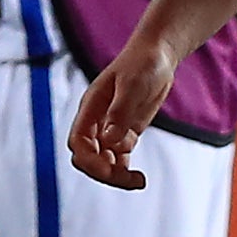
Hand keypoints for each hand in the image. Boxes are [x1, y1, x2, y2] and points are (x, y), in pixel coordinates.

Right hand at [68, 33, 181, 191]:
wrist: (158, 55)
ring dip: (116, 175)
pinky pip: (119, 158)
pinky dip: (126, 170)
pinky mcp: (126, 132)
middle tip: (128, 180)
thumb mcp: (133, 85)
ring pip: (104, 161)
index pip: (78, 141)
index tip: (108, 169)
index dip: (88, 159)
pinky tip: (139, 178)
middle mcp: (97, 121)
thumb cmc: (143, 63)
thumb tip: (109, 141)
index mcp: (91, 107)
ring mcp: (111, 128)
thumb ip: (120, 113)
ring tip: (138, 181)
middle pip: (88, 156)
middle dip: (102, 172)